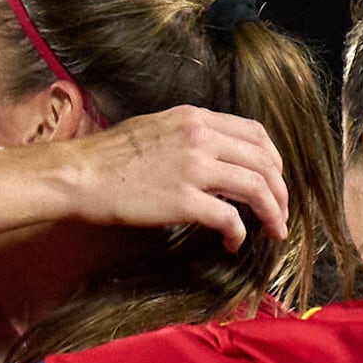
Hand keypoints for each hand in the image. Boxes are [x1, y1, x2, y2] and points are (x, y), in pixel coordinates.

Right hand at [49, 108, 290, 248]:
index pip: (256, 133)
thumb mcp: (157, 128)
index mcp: (196, 119)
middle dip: (281, 191)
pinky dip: (240, 233)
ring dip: (272, 213)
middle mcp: (201, 137)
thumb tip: (215, 154)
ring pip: (257, 188)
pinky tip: (234, 243)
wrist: (81, 174)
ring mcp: (194, 168)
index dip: (274, 160)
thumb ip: (191, 136)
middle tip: (281, 213)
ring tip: (273, 231)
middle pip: (264, 162)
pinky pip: (230, 217)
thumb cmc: (111, 156)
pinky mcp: (184, 200)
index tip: (274, 181)